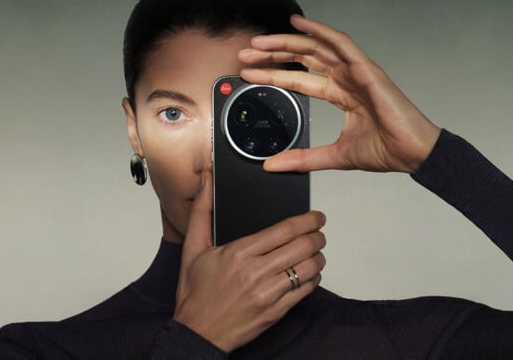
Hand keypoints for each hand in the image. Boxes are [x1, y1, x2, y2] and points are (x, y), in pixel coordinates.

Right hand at [174, 170, 326, 352]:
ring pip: (309, 268)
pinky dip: (314, 278)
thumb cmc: (196, 293)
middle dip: (317, 235)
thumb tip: (207, 179)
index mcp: (239, 253)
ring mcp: (268, 294)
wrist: (197, 333)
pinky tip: (308, 273)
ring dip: (318, 256)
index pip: (285, 229)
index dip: (308, 220)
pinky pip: (306, 290)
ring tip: (315, 251)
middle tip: (319, 231)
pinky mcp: (276, 312)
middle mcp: (256, 272)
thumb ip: (202, 210)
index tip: (316, 216)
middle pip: (303, 246)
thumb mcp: (193, 248)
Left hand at [239, 14, 440, 173]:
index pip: (299, 79)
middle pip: (303, 58)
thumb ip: (302, 158)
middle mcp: (346, 78)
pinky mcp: (367, 69)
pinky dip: (320, 31)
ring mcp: (356, 71)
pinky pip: (341, 43)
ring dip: (286, 42)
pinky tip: (299, 24)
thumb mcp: (334, 156)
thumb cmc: (386, 150)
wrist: (413, 154)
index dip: (273, 75)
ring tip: (260, 41)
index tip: (248, 73)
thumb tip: (272, 165)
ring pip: (316, 47)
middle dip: (272, 55)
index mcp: (341, 94)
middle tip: (246, 53)